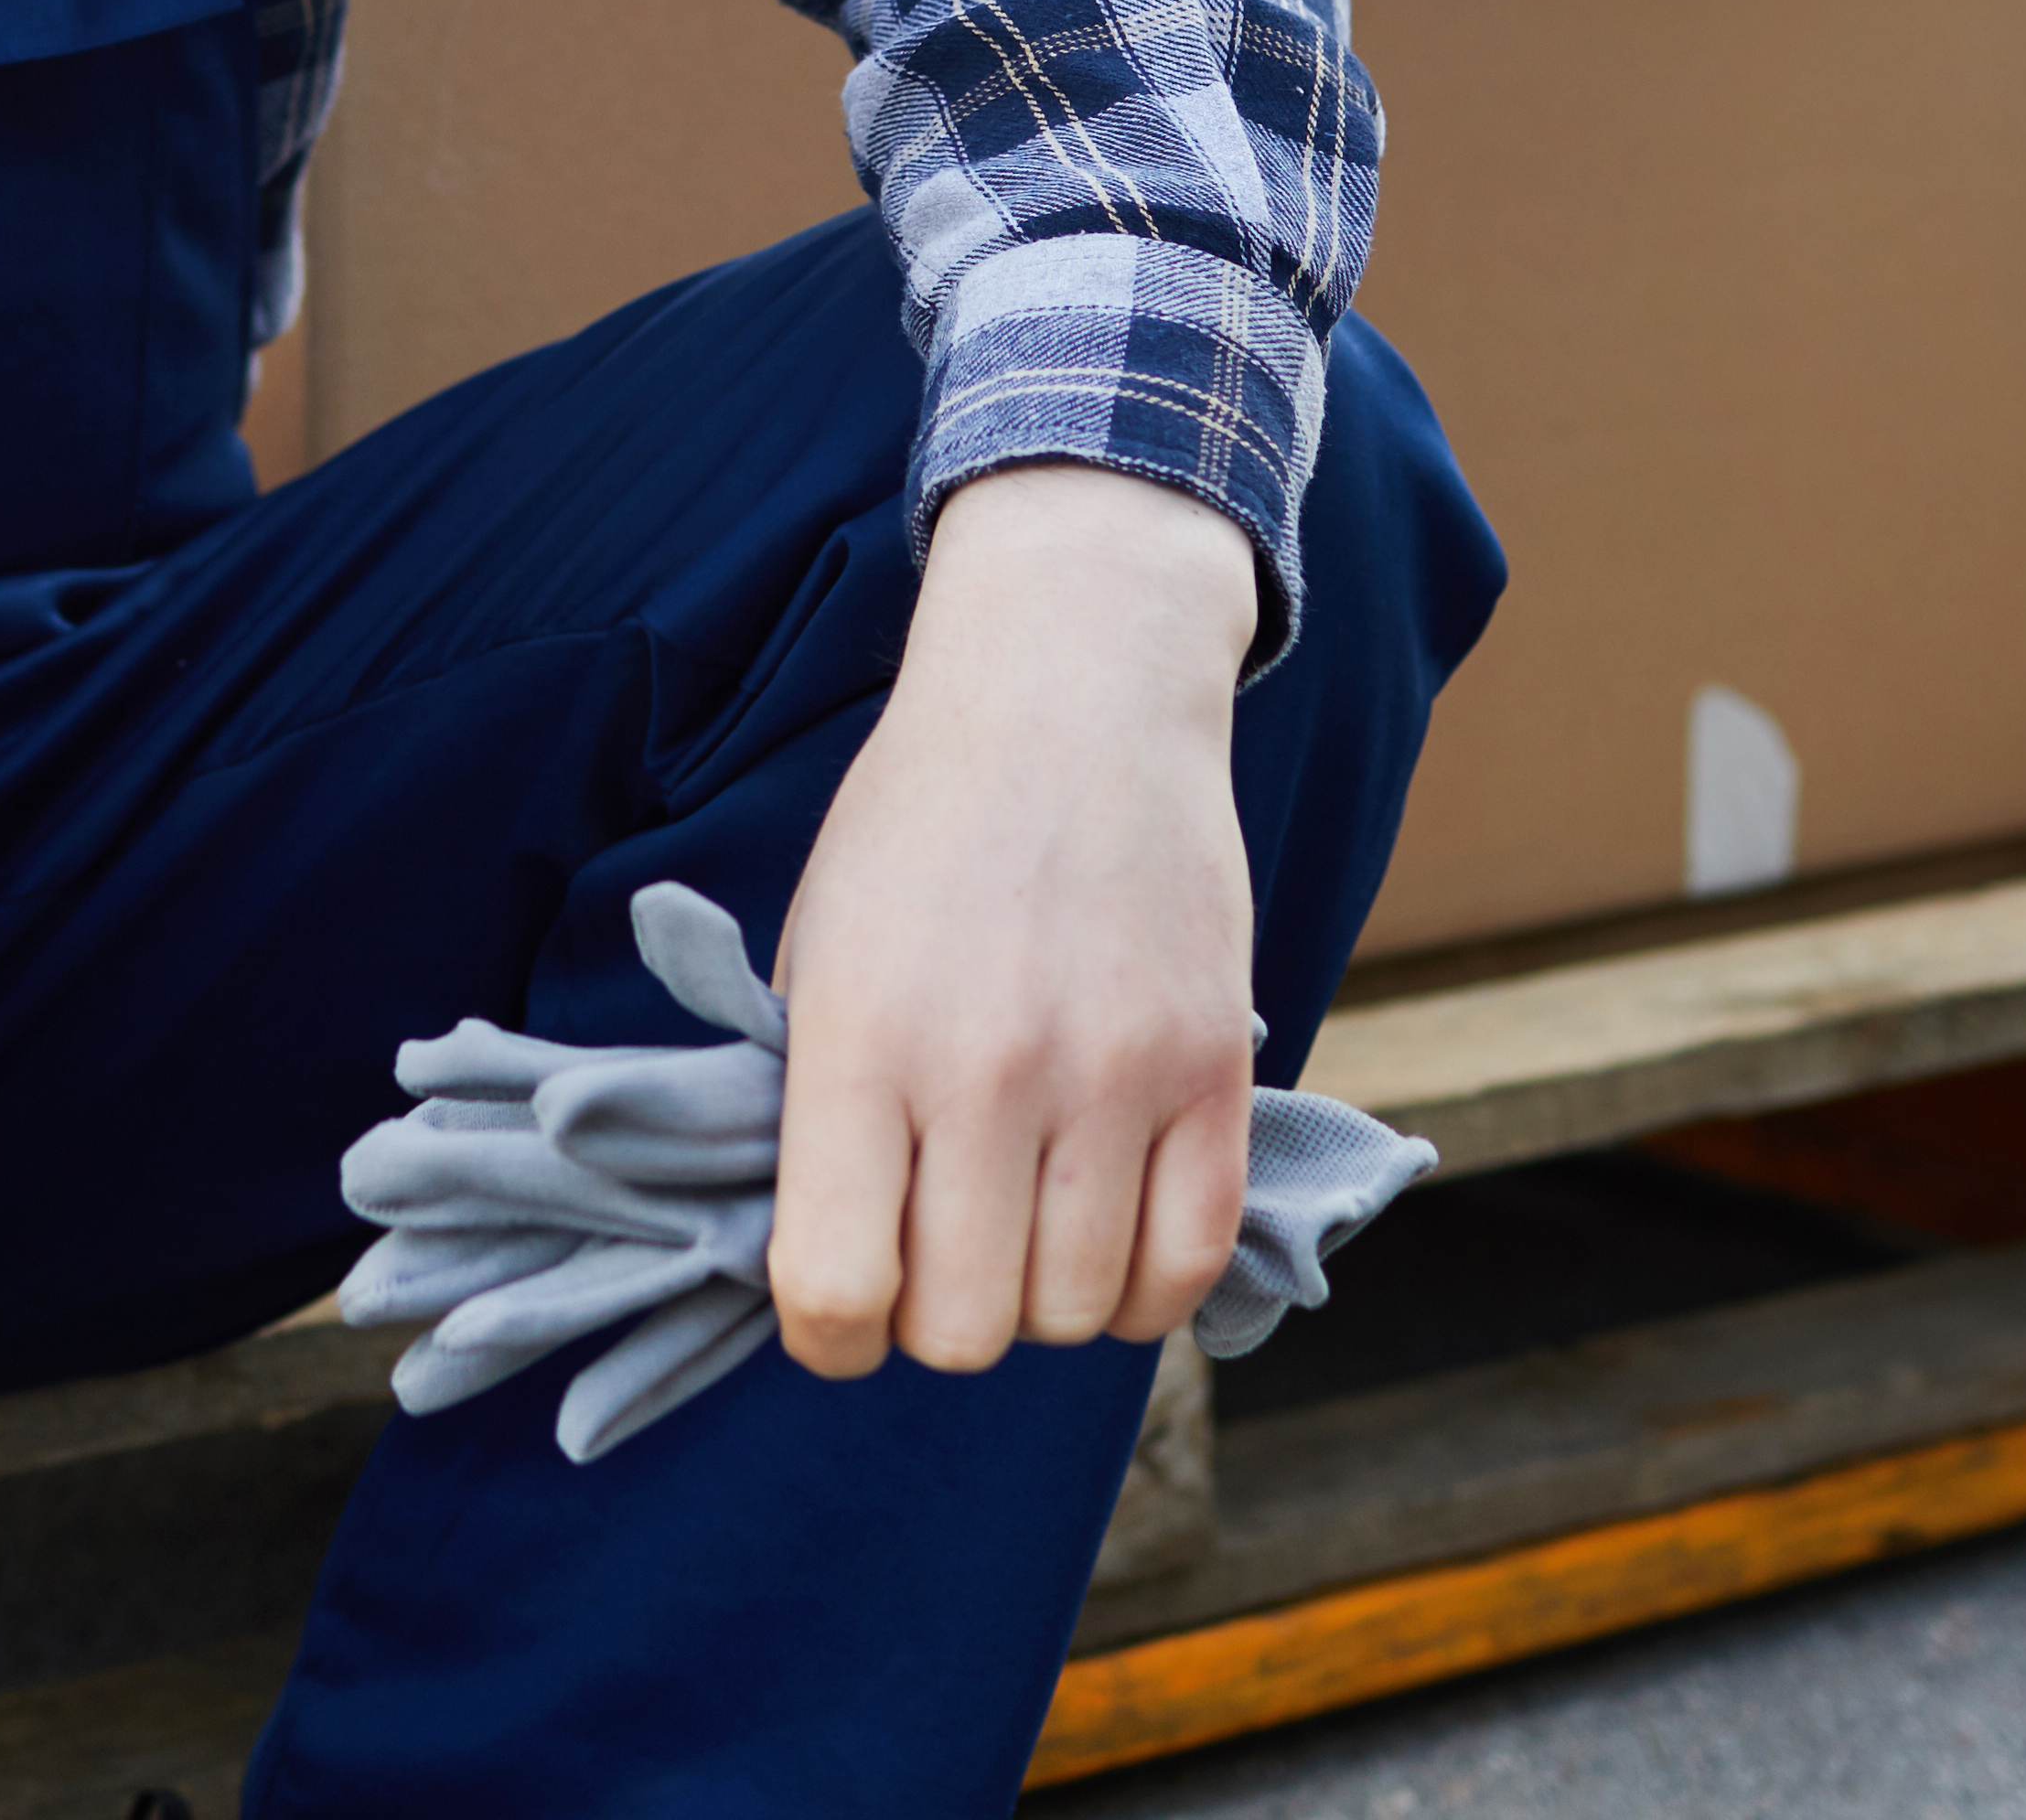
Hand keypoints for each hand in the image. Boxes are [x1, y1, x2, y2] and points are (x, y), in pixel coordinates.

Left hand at [767, 463, 1266, 1378]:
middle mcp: (988, 1069)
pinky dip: (1143, 1287)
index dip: (825, 1335)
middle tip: (934, 1249)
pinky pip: (1188, 1264)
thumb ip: (810, 1107)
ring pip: (1078, 1314)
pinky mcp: (1215, 1068)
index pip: (833, 1289)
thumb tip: (814, 1264)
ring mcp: (1115, 1072)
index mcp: (859, 1038)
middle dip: (935, 1318)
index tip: (837, 1302)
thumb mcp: (816, 947)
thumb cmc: (920, 825)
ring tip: (1022, 1226)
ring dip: (1041, 1300)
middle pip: (963, 1328)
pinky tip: (1107, 1232)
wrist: (1072, 689)